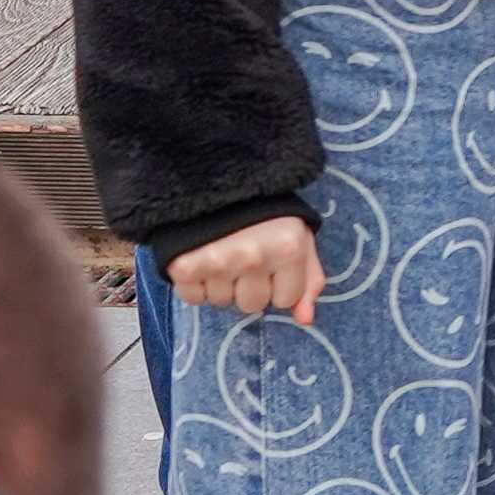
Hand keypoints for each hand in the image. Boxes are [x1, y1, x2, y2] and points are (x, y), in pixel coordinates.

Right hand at [167, 209, 323, 326]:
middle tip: (241, 254)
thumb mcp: (298, 235)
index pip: (285, 300)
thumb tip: (305, 319)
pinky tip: (199, 258)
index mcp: (288, 248)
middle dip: (248, 285)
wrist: (209, 175)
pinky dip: (193, 284)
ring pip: (222, 301)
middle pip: (252, 305)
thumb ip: (309, 278)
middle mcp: (254, 257)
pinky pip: (192, 297)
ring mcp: (218, 261)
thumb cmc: (262, 209)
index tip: (269, 259)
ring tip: (219, 251)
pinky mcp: (185, 265)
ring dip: (220, 283)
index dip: (277, 283)